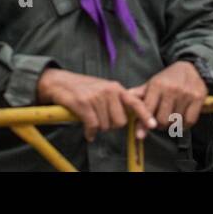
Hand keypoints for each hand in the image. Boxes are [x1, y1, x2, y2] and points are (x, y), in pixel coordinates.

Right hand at [36, 68, 155, 141]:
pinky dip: (90, 132)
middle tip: (100, 119)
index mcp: (116, 88)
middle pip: (120, 122)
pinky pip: (93, 126)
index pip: (135, 102)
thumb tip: (128, 117)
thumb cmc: (83, 88)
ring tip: (90, 118)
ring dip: (98, 128)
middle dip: (111, 125)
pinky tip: (87, 131)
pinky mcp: (83, 104)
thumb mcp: (103, 89)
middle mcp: (108, 91)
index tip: (153, 125)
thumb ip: (116, 100)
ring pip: (105, 126)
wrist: (59, 81)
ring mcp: (95, 97)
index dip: (145, 115)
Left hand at [129, 61, 207, 134]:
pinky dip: (184, 125)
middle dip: (159, 124)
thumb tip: (123, 101)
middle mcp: (171, 89)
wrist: (191, 67)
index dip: (144, 123)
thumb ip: (139, 94)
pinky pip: (189, 121)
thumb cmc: (168, 78)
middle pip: (162, 120)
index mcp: (157, 85)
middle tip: (159, 121)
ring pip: (175, 122)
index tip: (141, 134)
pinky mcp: (198, 98)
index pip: (148, 110)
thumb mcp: (152, 83)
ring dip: (172, 125)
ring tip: (170, 118)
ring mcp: (186, 94)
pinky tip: (181, 119)